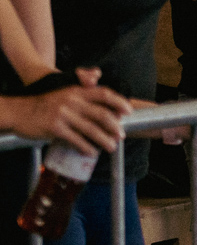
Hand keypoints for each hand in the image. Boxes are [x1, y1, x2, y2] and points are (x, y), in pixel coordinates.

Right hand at [3, 84, 129, 154]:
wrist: (20, 111)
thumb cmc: (45, 105)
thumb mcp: (64, 95)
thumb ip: (82, 97)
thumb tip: (106, 109)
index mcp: (76, 91)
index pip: (103, 94)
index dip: (119, 102)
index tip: (129, 111)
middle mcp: (71, 101)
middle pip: (101, 114)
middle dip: (115, 126)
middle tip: (121, 135)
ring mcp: (63, 114)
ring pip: (91, 129)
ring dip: (104, 140)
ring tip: (111, 147)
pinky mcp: (55, 127)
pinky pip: (76, 140)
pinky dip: (86, 148)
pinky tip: (92, 153)